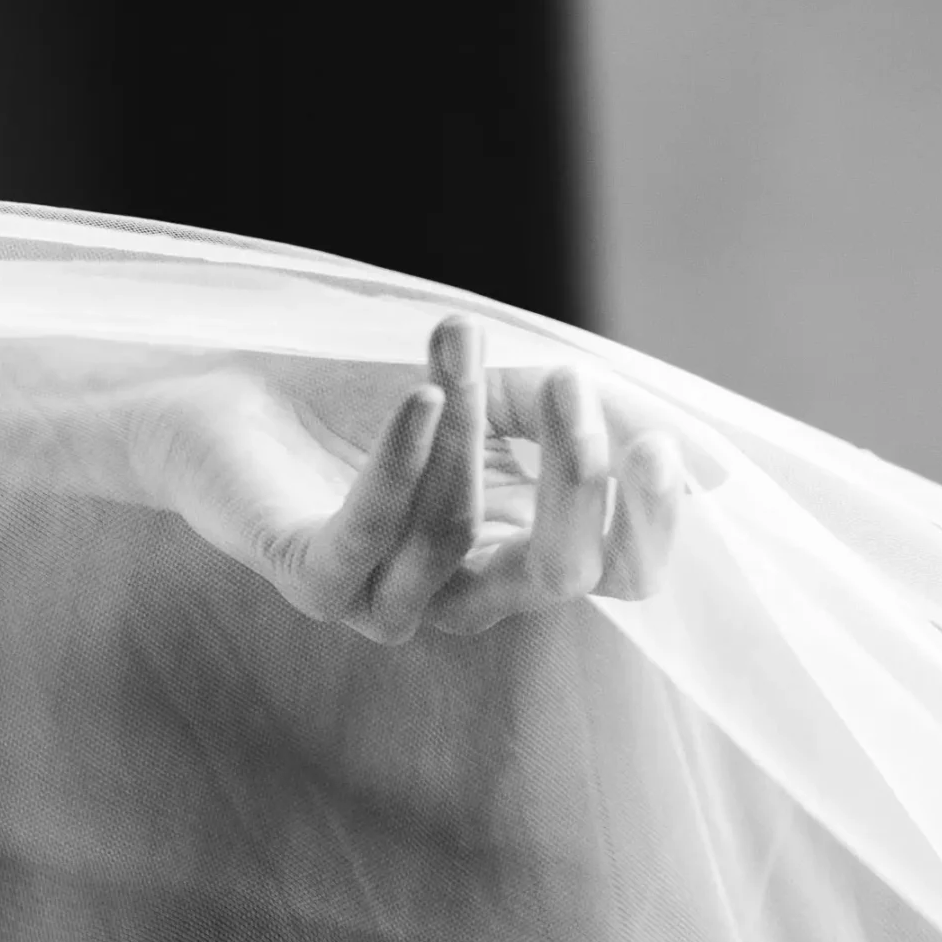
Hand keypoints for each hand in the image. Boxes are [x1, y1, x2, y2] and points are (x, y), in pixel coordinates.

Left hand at [124, 315, 686, 644]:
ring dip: (468, 429)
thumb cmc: (360, 400)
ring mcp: (383, 597)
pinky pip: (369, 533)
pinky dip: (403, 460)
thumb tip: (714, 466)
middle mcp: (460, 594)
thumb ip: (584, 417)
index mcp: (518, 554)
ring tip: (452, 344)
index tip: (658, 442)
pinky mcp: (312, 578)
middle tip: (571, 390)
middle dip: (580, 483)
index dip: (654, 524)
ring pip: (458, 535)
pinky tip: (423, 396)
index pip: (619, 574)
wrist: (228, 399)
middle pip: (561, 574)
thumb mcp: (495, 393)